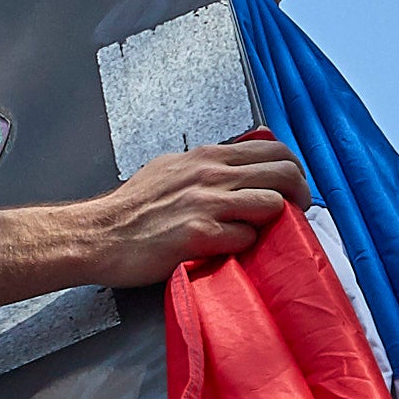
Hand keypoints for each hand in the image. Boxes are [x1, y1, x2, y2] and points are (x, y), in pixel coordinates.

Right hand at [62, 133, 305, 287]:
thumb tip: (234, 165)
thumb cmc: (132, 208)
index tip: (292, 190)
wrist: (98, 235)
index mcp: (206, 156)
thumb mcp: (171, 168)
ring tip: (267, 235)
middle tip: (296, 214)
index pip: (273, 149)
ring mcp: (205, 203)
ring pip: (273, 203)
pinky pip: (246, 237)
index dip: (294, 171)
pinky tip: (231, 250)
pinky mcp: (199, 235)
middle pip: (284, 172)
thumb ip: (205, 166)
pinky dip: (246, 246)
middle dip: (300, 195)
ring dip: (277, 223)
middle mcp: (210, 174)